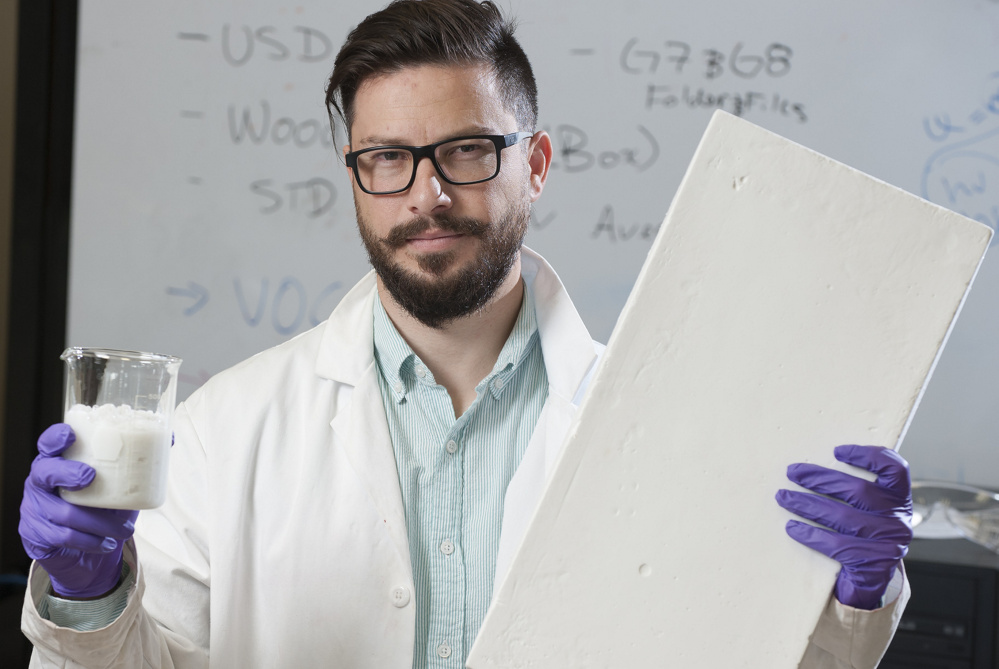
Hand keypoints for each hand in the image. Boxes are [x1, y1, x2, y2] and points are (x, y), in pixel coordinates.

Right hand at [19, 424, 137, 598]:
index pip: (47, 444)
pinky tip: (107, 544)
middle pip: (45, 472)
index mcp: (58, 463)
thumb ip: (138, 463)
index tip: (70, 435)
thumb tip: (167, 438)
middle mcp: (40, 483)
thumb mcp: (120, 486)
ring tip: (126, 530)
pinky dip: (90, 541)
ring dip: (97, 522)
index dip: (55, 437)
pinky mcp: (35, 535)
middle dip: (67, 473)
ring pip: (62, 512)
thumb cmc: (102, 511)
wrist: (87, 555)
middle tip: (90, 477)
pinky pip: (63, 537)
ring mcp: (34, 510)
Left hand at [776, 445, 911, 609]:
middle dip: (820, 479)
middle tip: (792, 472)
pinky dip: (810, 534)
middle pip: (858, 491)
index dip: (868, 456)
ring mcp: (890, 544)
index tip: (836, 451)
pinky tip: (792, 527)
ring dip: (807, 504)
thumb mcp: (867, 511)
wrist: (872, 580)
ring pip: (842, 517)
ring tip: (783, 497)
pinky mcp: (874, 564)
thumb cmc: (862, 536)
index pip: (895, 470)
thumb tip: (811, 468)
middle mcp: (899, 520)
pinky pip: (836, 545)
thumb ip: (853, 490)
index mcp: (899, 500)